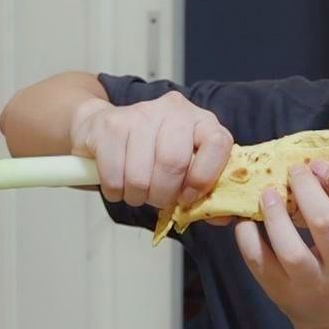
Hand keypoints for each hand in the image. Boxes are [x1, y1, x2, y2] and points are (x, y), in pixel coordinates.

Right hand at [70, 91, 233, 209]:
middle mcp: (172, 110)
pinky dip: (116, 192)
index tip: (188, 197)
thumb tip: (223, 218)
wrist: (106, 129)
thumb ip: (206, 193)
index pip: (216, 143)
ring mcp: (139, 114)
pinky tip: (119, 184)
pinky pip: (114, 177)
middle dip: (164, 195)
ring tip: (137, 191)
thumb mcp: (186, 169)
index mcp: (201, 120)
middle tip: (158, 198)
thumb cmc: (152, 153)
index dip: (203, 178)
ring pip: (140, 176)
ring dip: (138, 196)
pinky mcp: (110, 125)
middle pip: (173, 163)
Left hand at [234, 160, 328, 328]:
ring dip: (275, 215)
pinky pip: (259, 262)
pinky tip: (247, 220)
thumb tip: (316, 164)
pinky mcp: (281, 293)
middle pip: (324, 222)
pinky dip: (247, 237)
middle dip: (306, 189)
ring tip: (267, 192)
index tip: (320, 167)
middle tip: (294, 171)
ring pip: (290, 249)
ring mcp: (311, 284)